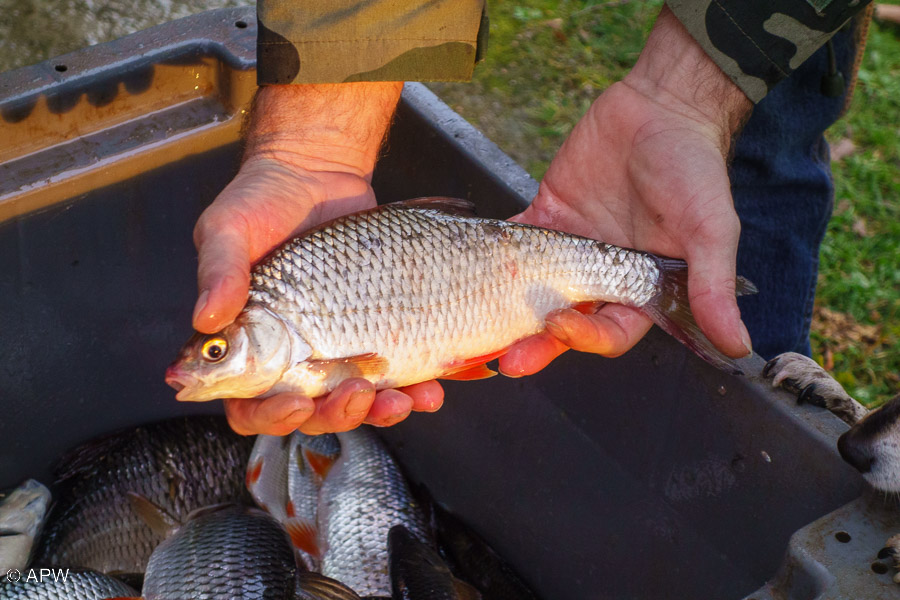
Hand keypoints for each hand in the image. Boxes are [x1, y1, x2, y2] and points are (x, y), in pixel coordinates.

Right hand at [189, 83, 444, 434]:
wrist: (317, 173)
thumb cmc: (261, 201)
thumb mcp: (229, 228)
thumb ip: (220, 273)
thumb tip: (206, 319)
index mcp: (246, 347)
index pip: (248, 405)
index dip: (269, 417)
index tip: (293, 404)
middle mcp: (292, 357)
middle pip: (310, 413)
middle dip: (335, 414)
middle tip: (354, 395)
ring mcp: (336, 349)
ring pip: (355, 403)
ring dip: (378, 412)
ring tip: (401, 401)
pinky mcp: (375, 333)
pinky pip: (393, 376)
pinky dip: (412, 390)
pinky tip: (430, 390)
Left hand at [499, 6, 753, 377]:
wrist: (662, 108)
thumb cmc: (694, 169)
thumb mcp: (710, 229)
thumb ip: (712, 286)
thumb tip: (737, 347)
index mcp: (638, 291)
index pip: (610, 332)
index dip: (587, 338)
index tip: (562, 326)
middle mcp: (598, 279)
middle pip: (562, 325)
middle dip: (535, 345)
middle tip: (506, 361)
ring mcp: (567, 250)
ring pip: (530, 292)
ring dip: (505, 311)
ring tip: (475, 329)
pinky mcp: (544, 218)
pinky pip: (512, 242)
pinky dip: (488, 254)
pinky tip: (461, 266)